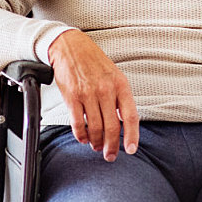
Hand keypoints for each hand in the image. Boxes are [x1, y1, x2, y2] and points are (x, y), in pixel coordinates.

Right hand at [48, 29, 139, 160]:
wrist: (70, 46)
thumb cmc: (93, 62)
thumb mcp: (114, 75)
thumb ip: (119, 97)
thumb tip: (123, 122)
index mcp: (120, 85)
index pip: (130, 116)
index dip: (132, 136)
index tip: (130, 150)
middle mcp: (106, 90)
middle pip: (112, 127)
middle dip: (111, 146)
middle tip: (110, 155)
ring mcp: (88, 93)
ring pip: (95, 128)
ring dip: (96, 142)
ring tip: (96, 146)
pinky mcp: (72, 97)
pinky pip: (78, 123)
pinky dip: (81, 135)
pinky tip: (83, 138)